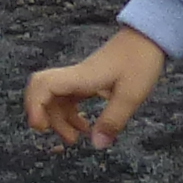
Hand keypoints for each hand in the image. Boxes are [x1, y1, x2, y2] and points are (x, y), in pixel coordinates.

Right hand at [23, 30, 166, 149]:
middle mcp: (75, 77)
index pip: (43, 85)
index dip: (34, 106)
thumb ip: (113, 121)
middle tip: (68, 138)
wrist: (147, 37)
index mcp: (80, 77)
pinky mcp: (87, 81)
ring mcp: (79, 78)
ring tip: (78, 137)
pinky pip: (68, 99)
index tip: (42, 128)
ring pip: (55, 99)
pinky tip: (87, 127)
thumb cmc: (140, 61)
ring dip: (60, 120)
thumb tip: (97, 145)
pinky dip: (71, 115)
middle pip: (42, 94)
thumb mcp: (131, 95)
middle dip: (46, 118)